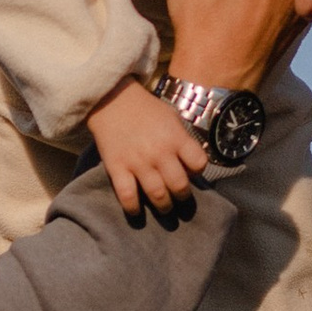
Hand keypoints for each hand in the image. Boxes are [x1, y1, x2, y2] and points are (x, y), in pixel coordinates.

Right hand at [85, 77, 210, 222]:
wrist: (112, 99)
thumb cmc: (146, 109)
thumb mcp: (172, 117)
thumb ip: (183, 140)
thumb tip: (193, 163)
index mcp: (176, 137)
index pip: (199, 164)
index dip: (198, 171)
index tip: (192, 172)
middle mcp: (159, 152)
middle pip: (180, 186)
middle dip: (183, 196)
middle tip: (179, 197)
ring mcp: (138, 162)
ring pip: (158, 195)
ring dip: (164, 206)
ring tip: (164, 207)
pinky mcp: (117, 168)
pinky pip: (128, 196)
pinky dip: (133, 208)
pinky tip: (137, 210)